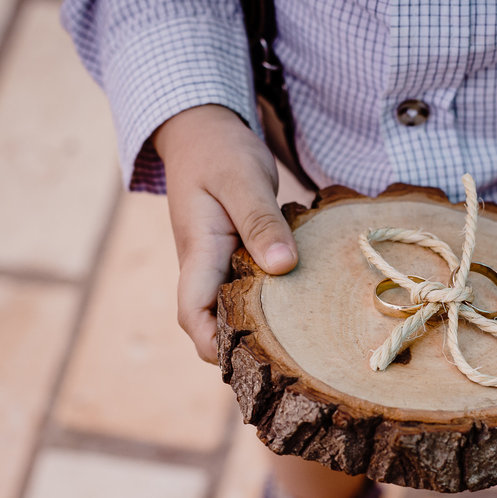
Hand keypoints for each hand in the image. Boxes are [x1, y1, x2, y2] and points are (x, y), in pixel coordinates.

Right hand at [153, 104, 297, 363]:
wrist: (204, 131)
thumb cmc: (220, 151)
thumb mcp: (244, 179)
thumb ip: (261, 222)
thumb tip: (283, 267)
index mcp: (198, 252)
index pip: (192, 314)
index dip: (214, 346)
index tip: (250, 360)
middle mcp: (204, 267)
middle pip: (211, 325)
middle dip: (241, 350)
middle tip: (293, 366)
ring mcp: (217, 266)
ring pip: (230, 312)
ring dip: (258, 331)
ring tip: (304, 348)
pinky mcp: (234, 259)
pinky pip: (246, 294)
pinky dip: (269, 307)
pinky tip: (304, 312)